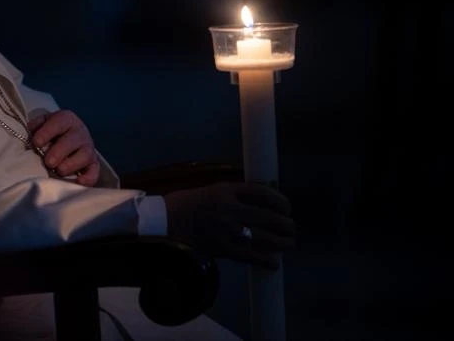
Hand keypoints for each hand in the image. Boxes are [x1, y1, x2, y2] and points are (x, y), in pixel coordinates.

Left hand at [28, 109, 99, 186]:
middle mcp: (80, 132)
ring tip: (59, 170)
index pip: (59, 122)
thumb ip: (36, 125)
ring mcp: (88, 148)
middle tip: (48, 162)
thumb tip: (31, 129)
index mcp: (66, 119)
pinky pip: (94, 171)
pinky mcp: (93, 163)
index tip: (36, 143)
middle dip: (59, 152)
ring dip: (72, 164)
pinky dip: (88, 178)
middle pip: (72, 140)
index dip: (47, 132)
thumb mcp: (43, 123)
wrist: (68, 136)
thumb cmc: (52, 132)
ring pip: (85, 155)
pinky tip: (78, 182)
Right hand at [163, 181, 294, 269]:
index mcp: (227, 191)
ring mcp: (228, 230)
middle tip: (290, 228)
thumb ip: (234, 196)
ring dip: (283, 243)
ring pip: (267, 238)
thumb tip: (260, 202)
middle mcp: (231, 209)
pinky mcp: (224, 249)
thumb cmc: (185, 204)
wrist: (163, 222)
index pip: (265, 193)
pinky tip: (273, 262)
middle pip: (271, 217)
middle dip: (286, 225)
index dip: (282, 201)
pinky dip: (267, 261)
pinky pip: (253, 256)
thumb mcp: (211, 191)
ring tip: (287, 244)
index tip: (287, 207)